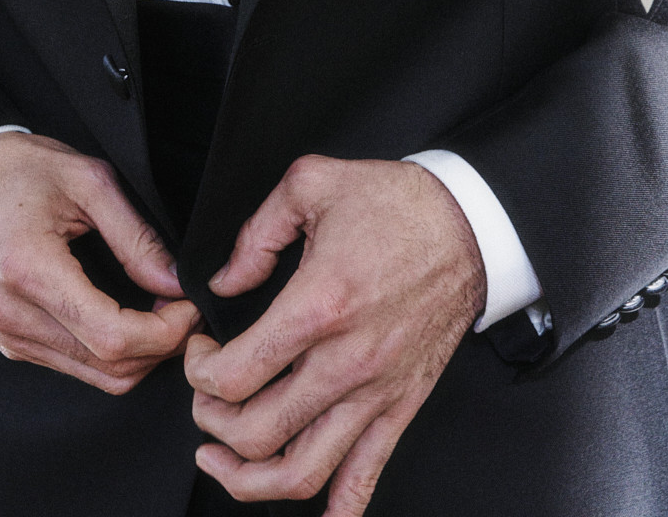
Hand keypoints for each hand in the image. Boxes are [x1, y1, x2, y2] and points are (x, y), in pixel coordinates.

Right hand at [0, 132, 200, 392]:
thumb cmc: (15, 169)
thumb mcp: (85, 179)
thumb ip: (135, 235)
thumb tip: (175, 283)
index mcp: (29, 270)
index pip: (113, 337)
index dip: (165, 332)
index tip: (191, 306)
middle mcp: (12, 315)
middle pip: (109, 369)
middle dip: (161, 347)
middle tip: (185, 307)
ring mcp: (7, 334)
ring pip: (96, 377)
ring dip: (139, 354)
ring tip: (161, 311)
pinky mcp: (9, 341)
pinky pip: (74, 366)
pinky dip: (110, 352)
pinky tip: (126, 316)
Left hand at [184, 157, 483, 509]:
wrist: (468, 227)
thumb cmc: (397, 205)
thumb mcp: (311, 183)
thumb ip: (255, 233)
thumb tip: (223, 279)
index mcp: (319, 305)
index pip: (236, 375)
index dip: (199, 372)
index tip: (199, 353)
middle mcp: (346, 361)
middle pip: (257, 433)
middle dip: (211, 424)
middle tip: (205, 399)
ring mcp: (375, 394)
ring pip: (302, 473)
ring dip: (249, 479)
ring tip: (223, 460)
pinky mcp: (400, 408)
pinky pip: (364, 480)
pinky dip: (336, 513)